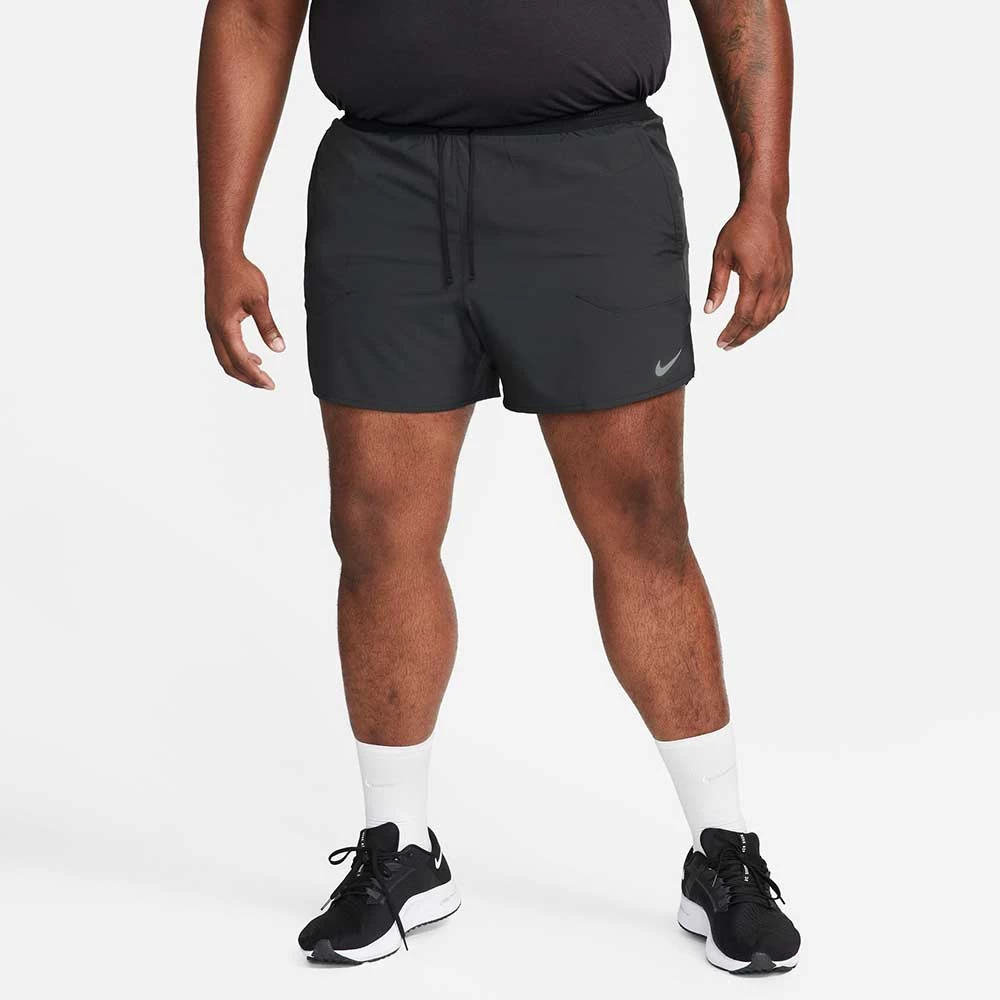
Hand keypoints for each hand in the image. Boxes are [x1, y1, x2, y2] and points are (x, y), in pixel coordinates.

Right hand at [203, 254, 284, 387]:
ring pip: (224, 357)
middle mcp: (214, 329)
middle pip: (229, 365)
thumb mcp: (259, 300)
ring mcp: (212, 325)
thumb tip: (279, 349)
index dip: (256, 376)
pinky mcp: (214, 320)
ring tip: (262, 375)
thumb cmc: (240, 274)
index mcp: (225, 326)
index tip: (271, 385)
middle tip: (268, 385)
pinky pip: (223, 347)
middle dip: (248, 378)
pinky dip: (238, 357)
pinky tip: (254, 357)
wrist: (221, 256)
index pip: (241, 360)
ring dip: (242, 369)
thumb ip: (268, 326)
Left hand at [704, 202, 791, 349]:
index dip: (731, 332)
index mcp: (755, 277)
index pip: (742, 315)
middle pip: (758, 320)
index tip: (721, 342)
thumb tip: (709, 310)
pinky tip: (760, 321)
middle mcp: (773, 281)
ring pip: (772, 314)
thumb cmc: (743, 227)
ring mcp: (783, 278)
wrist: (766, 208)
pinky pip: (781, 303)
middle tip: (728, 345)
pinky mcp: (788, 274)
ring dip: (756, 329)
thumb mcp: (721, 256)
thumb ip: (716, 285)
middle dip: (742, 336)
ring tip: (741, 337)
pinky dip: (770, 316)